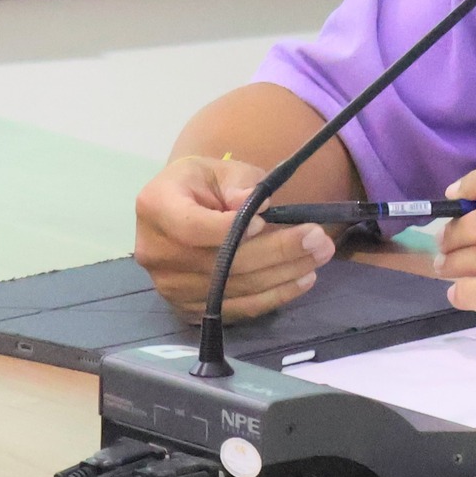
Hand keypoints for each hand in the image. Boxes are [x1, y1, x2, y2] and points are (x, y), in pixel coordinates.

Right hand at [135, 154, 332, 320]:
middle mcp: (155, 253)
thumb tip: (255, 203)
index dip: (229, 229)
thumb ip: (239, 181)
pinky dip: (271, 297)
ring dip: (283, 275)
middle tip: (319, 239)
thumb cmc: (202, 183)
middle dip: (277, 251)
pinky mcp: (188, 308)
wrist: (180, 210)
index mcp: (155, 208)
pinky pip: (235, 308)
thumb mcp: (219, 168)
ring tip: (319, 256)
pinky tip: (300, 280)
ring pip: (233, 289)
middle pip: (221, 264)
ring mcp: (170, 287)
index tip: (267, 220)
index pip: (191, 228)